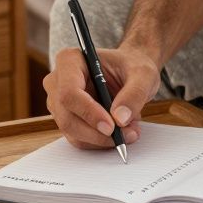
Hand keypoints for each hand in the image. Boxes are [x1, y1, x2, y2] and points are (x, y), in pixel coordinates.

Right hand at [43, 46, 161, 149]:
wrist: (131, 72)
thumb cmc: (133, 66)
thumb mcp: (143, 74)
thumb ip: (134, 93)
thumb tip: (120, 119)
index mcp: (70, 60)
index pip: (69, 92)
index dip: (88, 112)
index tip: (111, 126)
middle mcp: (58, 81)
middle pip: (67, 117)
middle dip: (97, 132)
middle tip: (126, 135)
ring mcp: (59, 102)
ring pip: (72, 132)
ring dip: (102, 139)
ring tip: (129, 131)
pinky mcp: (68, 119)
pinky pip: (79, 138)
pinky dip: (100, 141)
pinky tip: (120, 133)